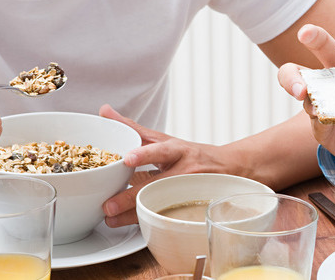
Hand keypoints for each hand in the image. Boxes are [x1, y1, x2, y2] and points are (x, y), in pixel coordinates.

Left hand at [98, 104, 244, 226]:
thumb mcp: (165, 139)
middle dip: (131, 197)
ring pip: (160, 204)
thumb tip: (104, 110)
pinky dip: (147, 221)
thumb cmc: (190, 155)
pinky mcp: (191, 207)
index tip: (127, 158)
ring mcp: (188, 190)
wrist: (230, 168)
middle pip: (157, 184)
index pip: (160, 150)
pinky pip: (167, 216)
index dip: (144, 153)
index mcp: (176, 150)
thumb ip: (133, 128)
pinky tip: (129, 224)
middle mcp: (183, 170)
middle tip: (109, 205)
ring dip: (133, 214)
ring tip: (111, 219)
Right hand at [277, 24, 334, 173]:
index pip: (325, 48)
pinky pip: (317, 127)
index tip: (306, 33)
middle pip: (294, 74)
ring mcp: (319, 108)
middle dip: (290, 78)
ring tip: (319, 112)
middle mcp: (325, 86)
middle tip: (301, 90)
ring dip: (311, 106)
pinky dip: (324, 125)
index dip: (315, 38)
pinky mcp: (320, 131)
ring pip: (305, 103)